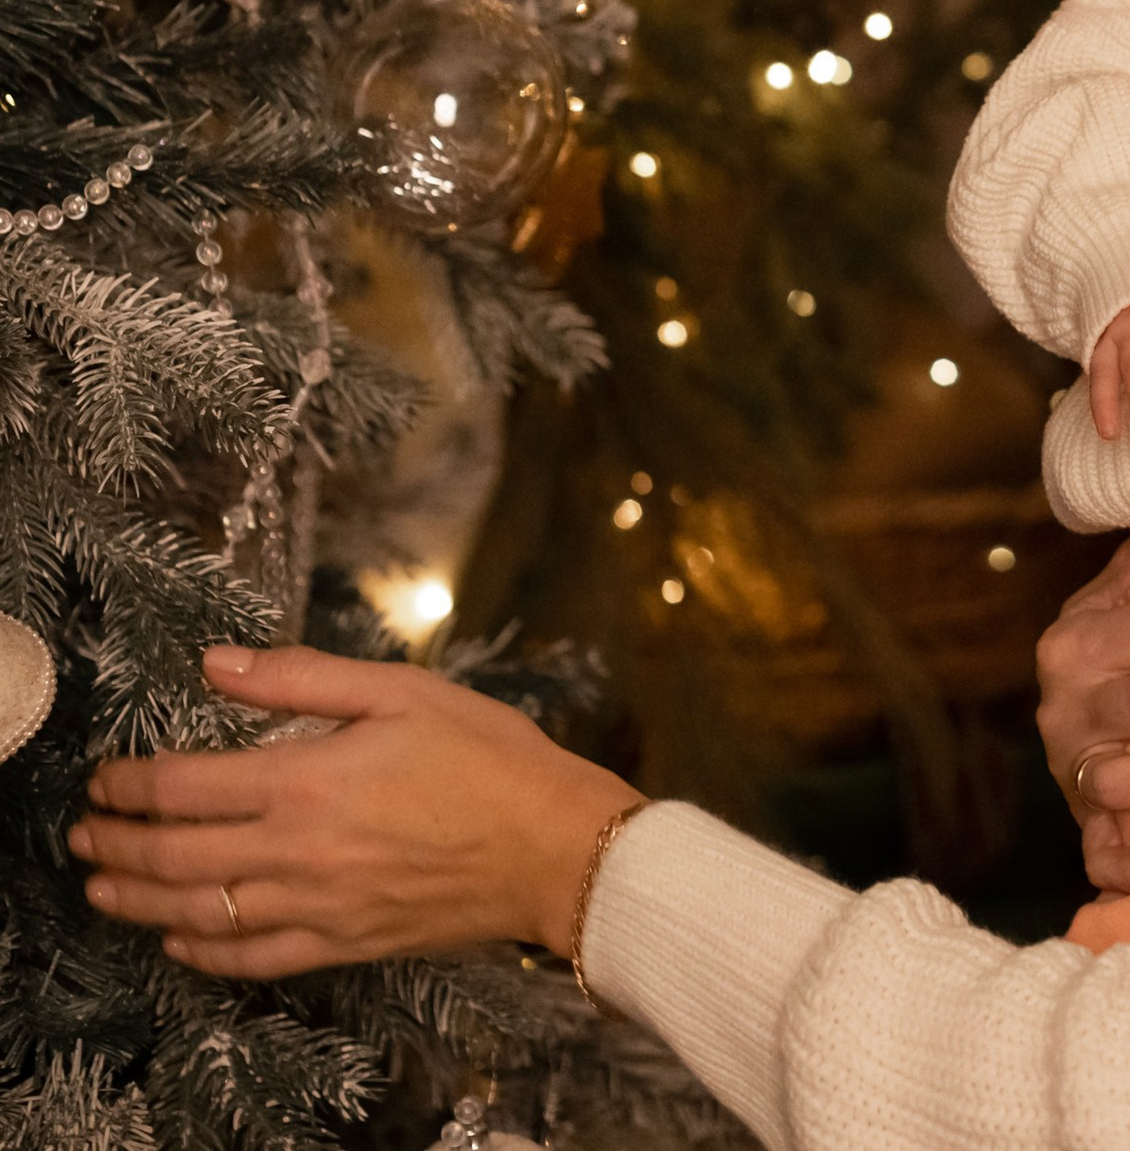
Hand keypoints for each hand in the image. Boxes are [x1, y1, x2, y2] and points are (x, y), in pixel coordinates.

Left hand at [72, 644, 639, 979]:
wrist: (549, 844)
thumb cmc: (487, 756)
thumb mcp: (402, 690)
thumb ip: (302, 678)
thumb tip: (220, 663)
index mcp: (307, 781)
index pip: (184, 787)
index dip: (130, 783)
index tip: (105, 777)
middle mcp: (295, 852)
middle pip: (174, 855)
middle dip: (115, 842)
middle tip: (85, 832)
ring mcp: (313, 907)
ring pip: (196, 912)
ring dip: (136, 899)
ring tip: (102, 885)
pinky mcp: (338, 943)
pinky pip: (248, 960)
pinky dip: (199, 952)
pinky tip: (178, 938)